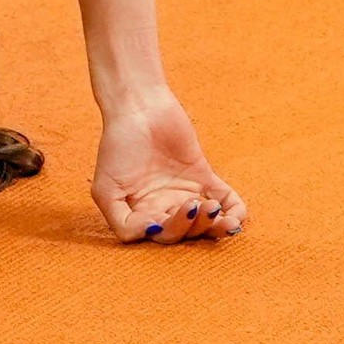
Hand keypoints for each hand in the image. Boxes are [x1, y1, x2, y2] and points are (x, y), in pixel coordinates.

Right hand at [90, 91, 242, 243]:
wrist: (138, 107)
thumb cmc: (117, 145)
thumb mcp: (105, 189)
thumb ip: (119, 220)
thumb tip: (151, 234)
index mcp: (142, 213)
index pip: (160, 236)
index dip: (167, 232)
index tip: (161, 218)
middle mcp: (165, 206)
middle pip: (186, 232)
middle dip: (193, 227)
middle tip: (194, 207)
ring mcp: (186, 191)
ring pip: (207, 222)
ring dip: (217, 226)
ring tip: (222, 217)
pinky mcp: (204, 176)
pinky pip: (225, 199)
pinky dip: (236, 210)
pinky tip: (237, 214)